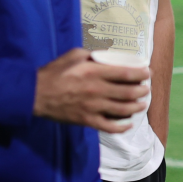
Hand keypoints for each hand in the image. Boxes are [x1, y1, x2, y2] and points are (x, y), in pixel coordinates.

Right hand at [33, 48, 149, 132]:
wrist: (34, 94)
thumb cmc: (54, 72)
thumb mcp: (74, 55)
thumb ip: (93, 54)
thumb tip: (109, 55)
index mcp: (94, 72)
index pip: (126, 73)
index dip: (141, 73)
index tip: (148, 72)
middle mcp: (97, 90)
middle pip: (129, 92)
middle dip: (143, 91)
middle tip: (147, 89)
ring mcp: (93, 107)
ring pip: (123, 110)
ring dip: (137, 107)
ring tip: (142, 104)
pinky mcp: (87, 120)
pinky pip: (109, 127)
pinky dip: (122, 127)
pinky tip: (128, 124)